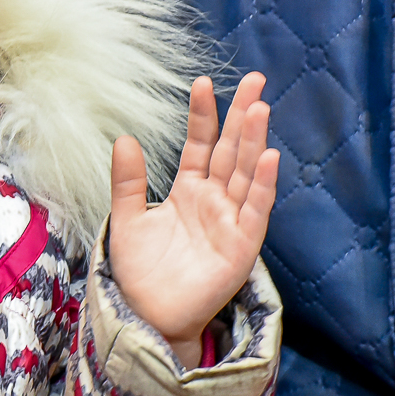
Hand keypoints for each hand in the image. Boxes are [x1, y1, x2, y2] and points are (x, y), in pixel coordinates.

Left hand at [109, 73, 279, 364]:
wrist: (149, 316)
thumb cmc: (141, 272)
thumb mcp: (127, 219)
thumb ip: (128, 181)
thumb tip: (124, 137)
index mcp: (189, 190)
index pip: (200, 144)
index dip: (203, 115)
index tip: (202, 81)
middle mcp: (214, 201)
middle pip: (231, 150)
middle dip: (242, 115)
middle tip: (255, 79)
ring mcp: (231, 221)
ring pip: (245, 173)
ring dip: (254, 142)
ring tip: (260, 108)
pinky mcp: (242, 246)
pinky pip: (255, 210)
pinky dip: (262, 184)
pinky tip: (269, 156)